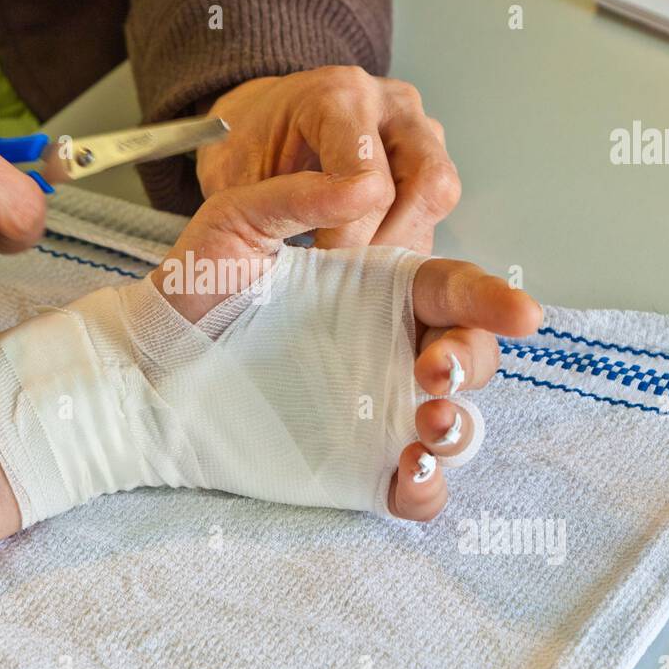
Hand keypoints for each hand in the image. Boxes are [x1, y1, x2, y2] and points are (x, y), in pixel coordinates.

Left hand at [153, 170, 540, 521]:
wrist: (148, 364)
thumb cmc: (194, 289)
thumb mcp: (236, 222)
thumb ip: (296, 196)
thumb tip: (364, 177)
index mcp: (376, 290)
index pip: (452, 289)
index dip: (492, 300)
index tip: (520, 313)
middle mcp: (387, 348)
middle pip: (468, 356)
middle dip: (470, 363)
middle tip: (431, 370)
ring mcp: (376, 410)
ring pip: (456, 423)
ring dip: (460, 428)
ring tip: (426, 425)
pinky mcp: (355, 465)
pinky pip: (414, 487)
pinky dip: (428, 491)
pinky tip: (409, 477)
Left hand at [196, 66, 459, 252]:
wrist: (258, 121)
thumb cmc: (245, 149)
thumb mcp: (239, 178)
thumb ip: (285, 204)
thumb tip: (345, 239)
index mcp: (339, 97)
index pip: (372, 180)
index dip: (349, 233)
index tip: (318, 254)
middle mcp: (390, 102)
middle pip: (429, 183)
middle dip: (388, 240)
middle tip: (344, 265)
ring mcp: (417, 124)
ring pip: (440, 197)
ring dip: (402, 240)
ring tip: (352, 257)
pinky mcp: (427, 149)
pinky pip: (433, 206)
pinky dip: (404, 236)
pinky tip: (364, 247)